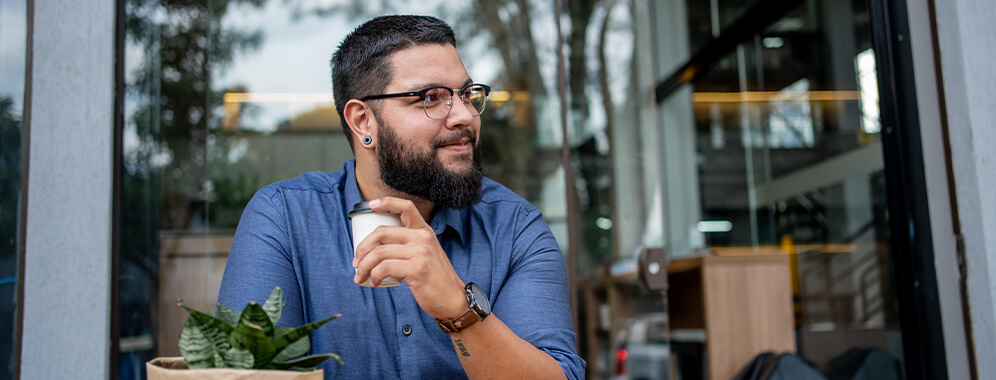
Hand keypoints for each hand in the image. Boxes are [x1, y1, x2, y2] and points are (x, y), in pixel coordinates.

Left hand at [352, 197, 467, 319]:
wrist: (452, 299)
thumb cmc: (435, 280)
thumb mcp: (426, 255)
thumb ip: (409, 246)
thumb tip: (377, 248)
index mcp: (424, 231)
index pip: (406, 207)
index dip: (386, 202)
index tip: (370, 205)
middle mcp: (423, 238)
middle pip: (382, 232)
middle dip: (362, 248)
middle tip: (356, 262)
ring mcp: (421, 252)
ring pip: (379, 252)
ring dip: (364, 266)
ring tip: (360, 276)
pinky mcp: (417, 268)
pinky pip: (384, 268)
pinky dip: (374, 276)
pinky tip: (375, 283)